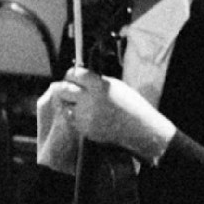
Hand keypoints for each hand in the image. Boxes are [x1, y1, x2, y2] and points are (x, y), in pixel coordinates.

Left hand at [53, 67, 174, 162]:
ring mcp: (86, 116)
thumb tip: (75, 76)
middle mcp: (90, 99)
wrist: (140, 129)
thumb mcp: (115, 86)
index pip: (73, 74)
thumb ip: (95, 81)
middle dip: (64, 89)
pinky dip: (77, 118)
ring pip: (65, 106)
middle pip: (62, 90)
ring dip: (70, 105)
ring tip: (84, 106)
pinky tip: (90, 117)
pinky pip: (72, 120)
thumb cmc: (129, 105)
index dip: (71, 75)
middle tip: (69, 91)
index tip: (72, 78)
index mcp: (99, 86)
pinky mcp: (85, 129)